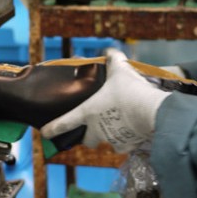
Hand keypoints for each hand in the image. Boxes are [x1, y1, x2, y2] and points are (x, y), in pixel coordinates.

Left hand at [41, 50, 171, 153]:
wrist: (151, 112)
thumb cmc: (129, 91)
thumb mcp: (120, 70)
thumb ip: (113, 60)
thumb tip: (111, 52)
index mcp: (88, 112)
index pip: (64, 122)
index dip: (53, 128)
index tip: (45, 133)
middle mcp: (97, 129)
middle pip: (86, 140)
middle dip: (87, 137)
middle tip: (93, 129)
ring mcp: (111, 139)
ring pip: (107, 142)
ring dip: (110, 136)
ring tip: (120, 126)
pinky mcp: (127, 145)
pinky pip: (124, 144)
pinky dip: (128, 139)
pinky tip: (134, 130)